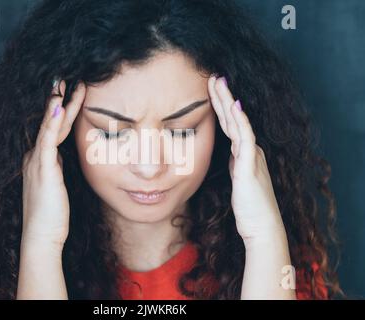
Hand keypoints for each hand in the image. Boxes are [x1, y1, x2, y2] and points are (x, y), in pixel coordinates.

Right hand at [21, 80, 85, 248]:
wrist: (42, 236)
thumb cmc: (52, 214)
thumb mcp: (57, 185)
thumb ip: (57, 168)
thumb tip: (61, 155)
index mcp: (40, 159)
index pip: (54, 127)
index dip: (63, 108)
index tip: (74, 90)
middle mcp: (35, 155)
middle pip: (52, 121)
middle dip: (62, 98)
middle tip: (71, 77)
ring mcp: (37, 160)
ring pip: (50, 125)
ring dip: (59, 102)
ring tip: (67, 81)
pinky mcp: (42, 169)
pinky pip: (48, 139)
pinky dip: (52, 121)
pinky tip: (59, 104)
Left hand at [207, 75, 283, 241]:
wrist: (262, 227)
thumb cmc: (250, 208)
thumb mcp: (238, 182)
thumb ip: (235, 166)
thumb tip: (230, 156)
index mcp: (244, 153)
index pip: (230, 124)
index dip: (220, 106)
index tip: (210, 89)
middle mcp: (250, 150)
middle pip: (233, 118)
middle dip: (222, 96)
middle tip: (213, 76)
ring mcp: (252, 156)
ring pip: (238, 122)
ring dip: (227, 101)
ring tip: (218, 81)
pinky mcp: (250, 166)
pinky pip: (245, 138)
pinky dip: (240, 121)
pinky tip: (234, 106)